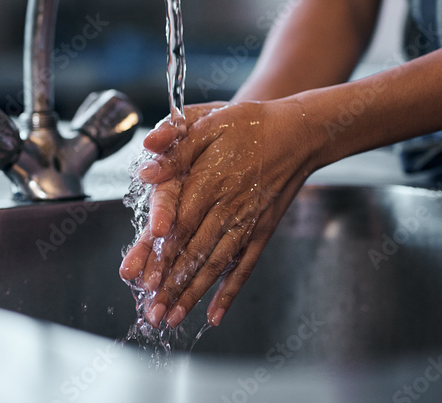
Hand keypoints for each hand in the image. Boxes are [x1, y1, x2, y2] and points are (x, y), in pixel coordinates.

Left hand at [119, 97, 321, 328]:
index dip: (161, 252)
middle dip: (170, 285)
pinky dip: (230, 292)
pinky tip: (214, 315)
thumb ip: (176, 145)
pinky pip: (244, 266)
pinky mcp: (262, 232)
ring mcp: (247, 223)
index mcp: (210, 181)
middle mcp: (228, 208)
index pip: (179, 224)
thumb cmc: (250, 124)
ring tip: (171, 319)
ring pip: (215, 265)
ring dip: (192, 295)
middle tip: (151, 313)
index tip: (143, 277)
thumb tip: (146, 165)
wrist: (298, 132)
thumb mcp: (210, 121)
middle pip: (194, 252)